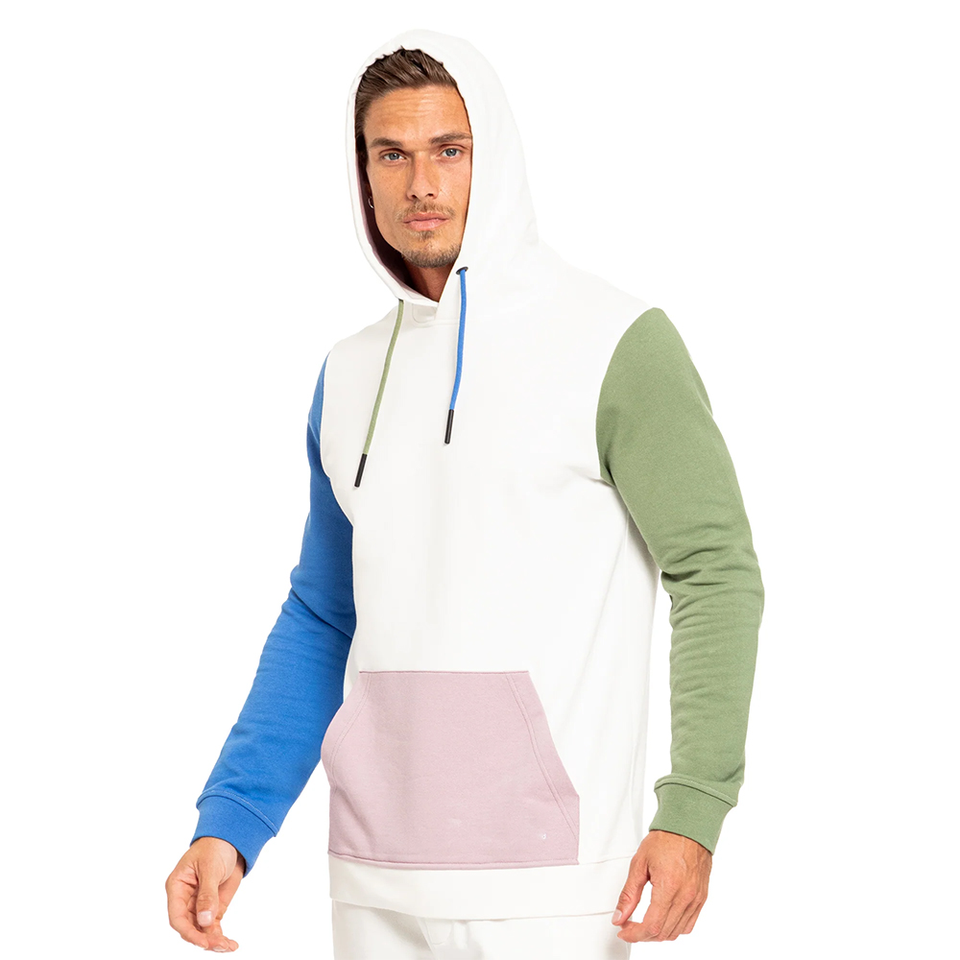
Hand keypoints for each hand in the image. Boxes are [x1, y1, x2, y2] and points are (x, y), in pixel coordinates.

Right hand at [166, 837, 245, 951]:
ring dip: (213, 940)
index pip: (177, 917)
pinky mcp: (213, 907)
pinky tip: (230, 945)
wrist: (231, 839)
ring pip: (201, 930)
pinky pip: (213, 927)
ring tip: (228, 946)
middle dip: (203, 939)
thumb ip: (207, 895)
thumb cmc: (215, 847)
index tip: (203, 941)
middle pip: (189, 927)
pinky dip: (220, 936)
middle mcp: (185, 899)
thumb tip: (204, 922)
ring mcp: (199, 905)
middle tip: (220, 945)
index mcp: (177, 887)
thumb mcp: (211, 867)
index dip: (188, 932)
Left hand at [610, 829, 711, 942]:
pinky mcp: (702, 898)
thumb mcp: (639, 863)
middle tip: (629, 925)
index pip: (651, 926)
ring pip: (676, 932)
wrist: (688, 826)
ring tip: (643, 923)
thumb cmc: (666, 839)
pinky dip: (674, 928)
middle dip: (642, 935)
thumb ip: (629, 893)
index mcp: (669, 887)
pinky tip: (663, 918)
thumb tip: (619, 916)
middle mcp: (686, 896)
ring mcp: (696, 899)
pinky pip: (688, 925)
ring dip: (657, 933)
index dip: (634, 934)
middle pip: (663, 933)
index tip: (623, 930)